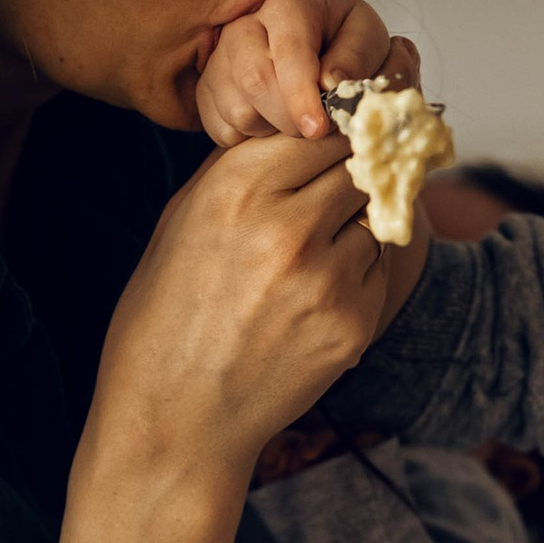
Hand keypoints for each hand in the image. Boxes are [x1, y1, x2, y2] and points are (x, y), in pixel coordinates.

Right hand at [92, 126, 392, 487]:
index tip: (336, 142)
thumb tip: (302, 124)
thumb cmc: (167, 315)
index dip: (332, 135)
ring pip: (375, 218)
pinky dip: (357, 274)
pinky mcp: (352, 324)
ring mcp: (325, 278)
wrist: (175, 418)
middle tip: (335, 194)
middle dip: (352, 174)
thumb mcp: (182, 221)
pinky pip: (377, 271)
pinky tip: (312, 298)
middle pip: (359, 167)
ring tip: (311, 257)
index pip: (323, 128)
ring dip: (355, 226)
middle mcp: (285, 226)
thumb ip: (241, 168)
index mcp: (235, 188)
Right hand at [197, 0, 418, 146]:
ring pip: (236, 108)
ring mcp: (220, 58)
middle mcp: (245, 26)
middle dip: (289, 118)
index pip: (288, 51)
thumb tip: (330, 83)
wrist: (318, 45)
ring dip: (271, 128)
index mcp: (289, 6)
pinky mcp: (207, 88)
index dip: (301, 94)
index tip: (318, 129)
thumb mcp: (366, 39)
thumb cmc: (345, 40)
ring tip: (295, 119)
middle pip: (255, 81)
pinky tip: (272, 124)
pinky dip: (248, 138)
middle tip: (315, 132)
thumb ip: (357, 57)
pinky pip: (220, 126)